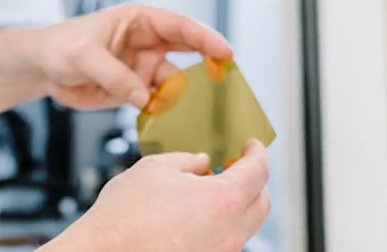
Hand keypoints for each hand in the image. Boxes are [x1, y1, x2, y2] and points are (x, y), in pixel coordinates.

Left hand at [33, 3, 232, 109]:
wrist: (40, 68)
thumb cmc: (59, 46)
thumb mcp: (84, 56)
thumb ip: (115, 75)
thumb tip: (143, 96)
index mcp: (139, 20)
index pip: (180, 26)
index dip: (206, 38)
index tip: (225, 52)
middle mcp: (147, 42)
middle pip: (187, 51)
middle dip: (208, 63)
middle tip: (225, 80)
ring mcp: (142, 67)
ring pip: (173, 83)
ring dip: (181, 96)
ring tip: (188, 110)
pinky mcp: (134, 90)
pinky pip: (157, 102)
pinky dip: (165, 112)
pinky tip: (169, 119)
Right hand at [57, 140, 270, 251]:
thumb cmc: (124, 215)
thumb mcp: (156, 168)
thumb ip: (188, 161)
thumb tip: (202, 163)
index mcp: (223, 201)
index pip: (259, 171)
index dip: (257, 152)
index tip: (251, 145)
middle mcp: (229, 232)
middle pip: (262, 203)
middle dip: (254, 180)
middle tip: (235, 165)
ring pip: (246, 225)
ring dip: (237, 203)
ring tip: (211, 188)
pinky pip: (226, 241)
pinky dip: (221, 223)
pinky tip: (197, 213)